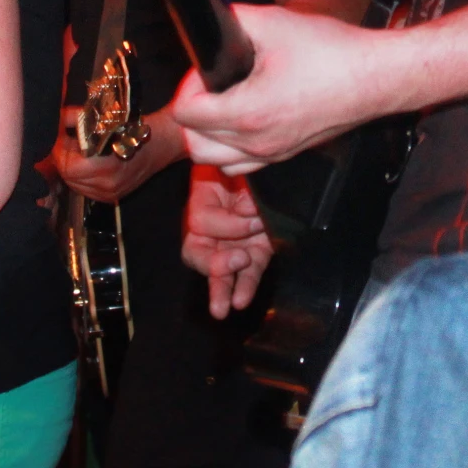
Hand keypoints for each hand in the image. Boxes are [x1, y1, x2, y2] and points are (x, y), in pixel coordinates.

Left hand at [53, 108, 182, 203]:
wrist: (165, 143)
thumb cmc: (140, 127)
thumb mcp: (109, 118)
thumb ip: (80, 120)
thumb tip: (58, 119)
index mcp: (109, 167)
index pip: (69, 167)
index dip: (60, 149)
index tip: (60, 133)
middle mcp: (108, 186)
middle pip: (68, 177)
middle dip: (62, 156)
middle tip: (65, 138)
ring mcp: (110, 194)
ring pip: (74, 184)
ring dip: (70, 166)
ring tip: (75, 148)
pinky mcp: (110, 197)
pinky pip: (84, 188)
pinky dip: (79, 175)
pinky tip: (85, 160)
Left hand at [168, 5, 388, 173]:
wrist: (376, 76)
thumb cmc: (333, 53)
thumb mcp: (274, 23)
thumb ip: (234, 19)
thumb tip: (213, 20)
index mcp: (248, 112)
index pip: (186, 113)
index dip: (188, 85)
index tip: (205, 69)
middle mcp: (257, 142)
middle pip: (193, 143)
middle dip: (193, 112)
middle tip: (210, 85)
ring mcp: (272, 153)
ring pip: (214, 160)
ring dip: (208, 135)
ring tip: (222, 104)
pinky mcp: (287, 154)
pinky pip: (241, 164)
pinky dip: (230, 149)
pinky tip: (244, 121)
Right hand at [181, 167, 272, 318]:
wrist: (267, 160)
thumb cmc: (246, 159)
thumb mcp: (233, 166)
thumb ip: (235, 183)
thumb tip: (250, 207)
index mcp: (203, 202)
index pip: (201, 221)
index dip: (225, 224)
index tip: (253, 215)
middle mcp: (215, 226)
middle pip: (200, 253)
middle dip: (215, 264)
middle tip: (235, 262)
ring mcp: (235, 241)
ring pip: (221, 271)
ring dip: (222, 287)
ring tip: (223, 308)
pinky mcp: (257, 250)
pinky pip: (250, 271)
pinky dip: (246, 286)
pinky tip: (241, 300)